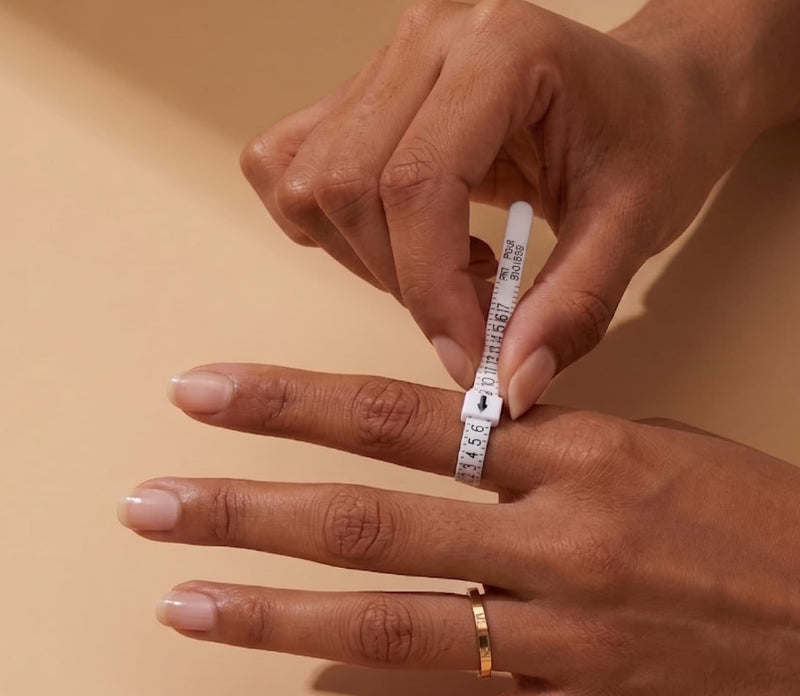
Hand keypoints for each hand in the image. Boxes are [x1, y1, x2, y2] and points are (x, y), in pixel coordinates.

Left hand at [118, 365, 799, 695]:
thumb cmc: (753, 519)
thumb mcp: (651, 445)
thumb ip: (544, 441)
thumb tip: (449, 422)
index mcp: (575, 457)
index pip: (405, 419)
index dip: (294, 403)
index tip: (202, 393)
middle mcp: (556, 544)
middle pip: (374, 524)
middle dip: (248, 512)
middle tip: (149, 506)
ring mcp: (566, 641)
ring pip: (398, 631)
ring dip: (278, 622)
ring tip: (185, 609)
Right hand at [240, 0, 751, 415]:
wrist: (650, 98)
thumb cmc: (649, 143)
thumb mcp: (632, 228)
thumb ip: (572, 308)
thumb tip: (509, 384)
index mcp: (502, 48)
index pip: (418, 184)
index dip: (432, 289)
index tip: (469, 356)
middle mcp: (428, 38)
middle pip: (347, 185)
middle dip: (400, 281)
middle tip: (467, 315)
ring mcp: (385, 61)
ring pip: (307, 183)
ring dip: (365, 259)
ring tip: (447, 269)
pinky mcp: (360, 96)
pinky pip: (289, 169)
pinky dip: (332, 232)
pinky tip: (404, 243)